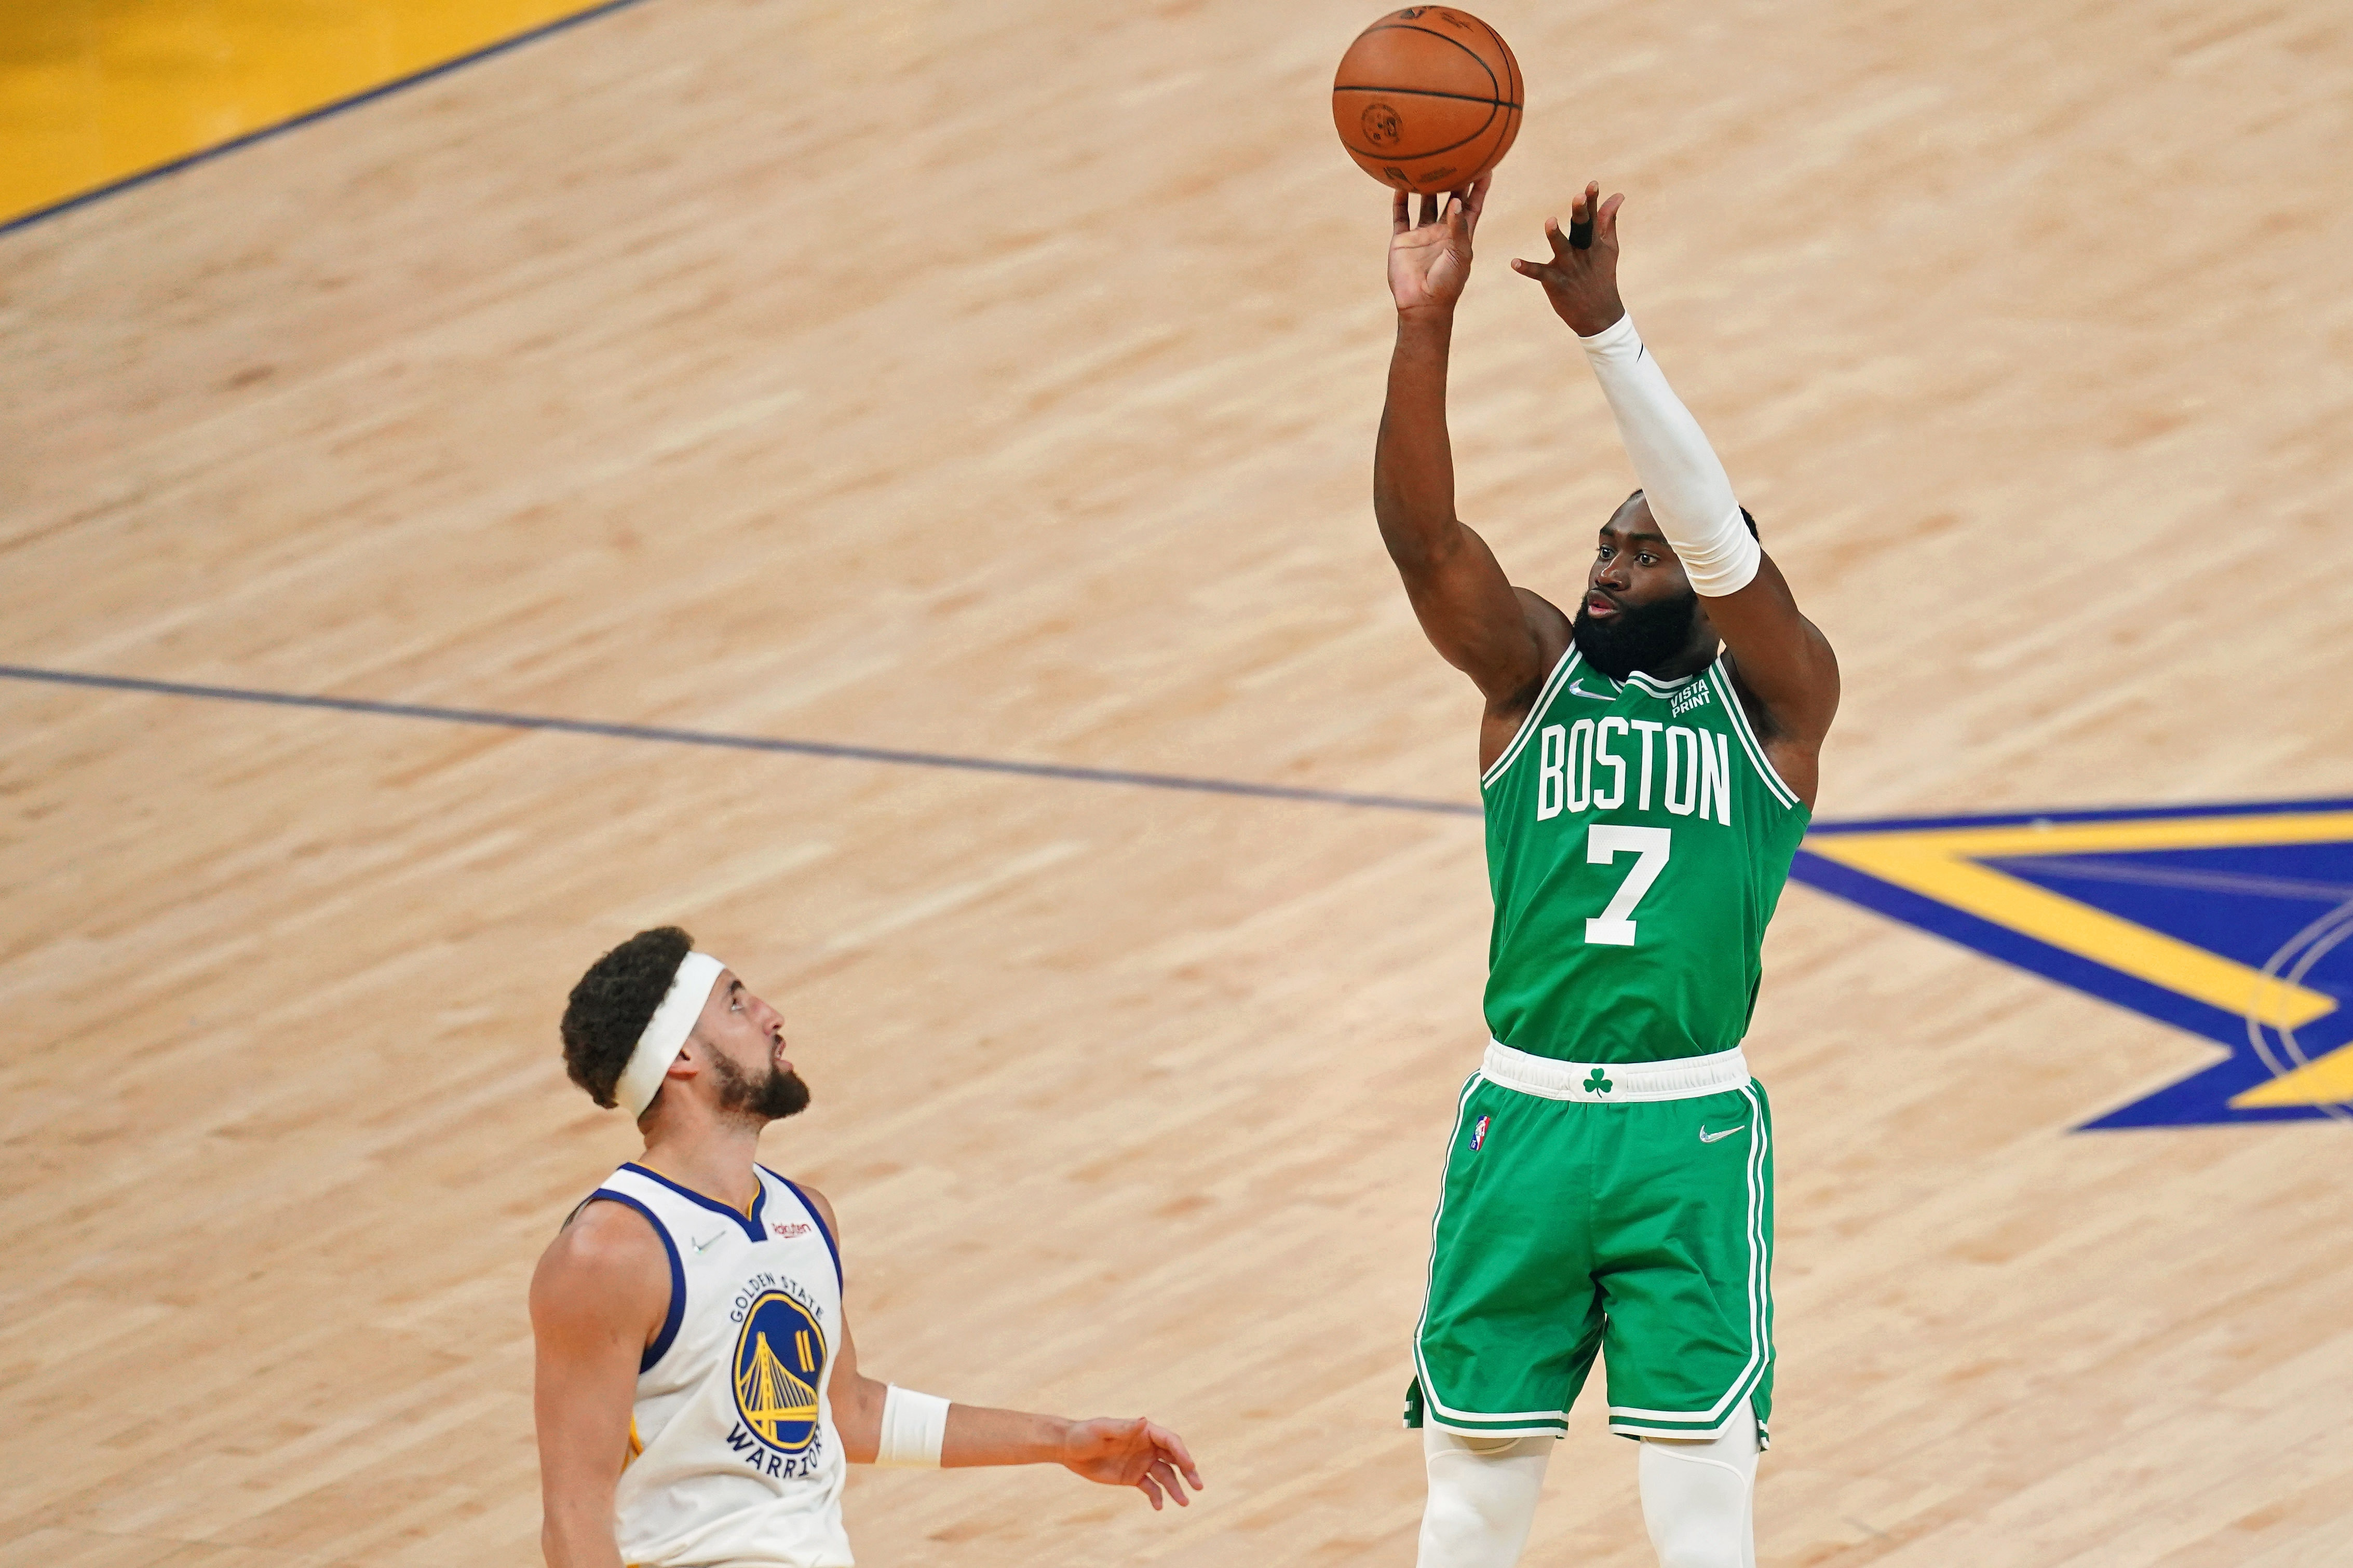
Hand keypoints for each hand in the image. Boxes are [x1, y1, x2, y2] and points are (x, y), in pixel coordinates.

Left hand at [1058, 1416, 1203, 1509]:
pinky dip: (1157, 1497)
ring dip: (1176, 1488)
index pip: (1169, 1440)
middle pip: (1174, 1458)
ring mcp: (1142, 1463)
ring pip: (1166, 1476)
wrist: (1068, 1450)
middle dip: (1188, 1471)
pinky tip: (1158, 1507)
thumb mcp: (1102, 1429)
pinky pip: (1151, 1488)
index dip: (1181, 1452)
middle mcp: (1147, 1447)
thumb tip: (1144, 1421)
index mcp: (1143, 1431)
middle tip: (1198, 1485)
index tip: (1190, 1466)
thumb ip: (1124, 1427)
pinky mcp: (1133, 1478)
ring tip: (1184, 1503)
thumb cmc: (1084, 1434)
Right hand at [1387, 174, 1489, 318]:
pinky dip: (1399, 200)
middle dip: (1454, 178)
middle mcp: (1442, 231)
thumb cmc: (1448, 283)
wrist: (1423, 305)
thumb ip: (1458, 227)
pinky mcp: (1402, 240)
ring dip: (1426, 185)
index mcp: (1461, 234)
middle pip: (1449, 198)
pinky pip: (1401, 215)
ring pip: (1424, 202)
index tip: (1486, 164)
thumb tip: (1455, 200)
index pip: (1473, 204)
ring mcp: (1422, 234)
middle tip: (1456, 154)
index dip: (1480, 186)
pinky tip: (1399, 184)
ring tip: (1427, 162)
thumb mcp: (1460, 254)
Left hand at [1512, 181, 1625, 336]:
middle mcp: (1582, 252)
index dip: (1592, 200)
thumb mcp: (1609, 248)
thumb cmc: (1602, 276)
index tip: (1592, 184)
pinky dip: (1526, 268)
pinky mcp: (1555, 282)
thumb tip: (1617, 195)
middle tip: (1579, 196)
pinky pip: (1539, 273)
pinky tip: (1514, 263)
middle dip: (1581, 212)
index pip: (1594, 217)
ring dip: (1555, 235)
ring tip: (1550, 221)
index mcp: (1594, 242)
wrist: (1599, 315)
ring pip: (1561, 248)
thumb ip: (1609, 220)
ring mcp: (1569, 267)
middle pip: (1582, 229)